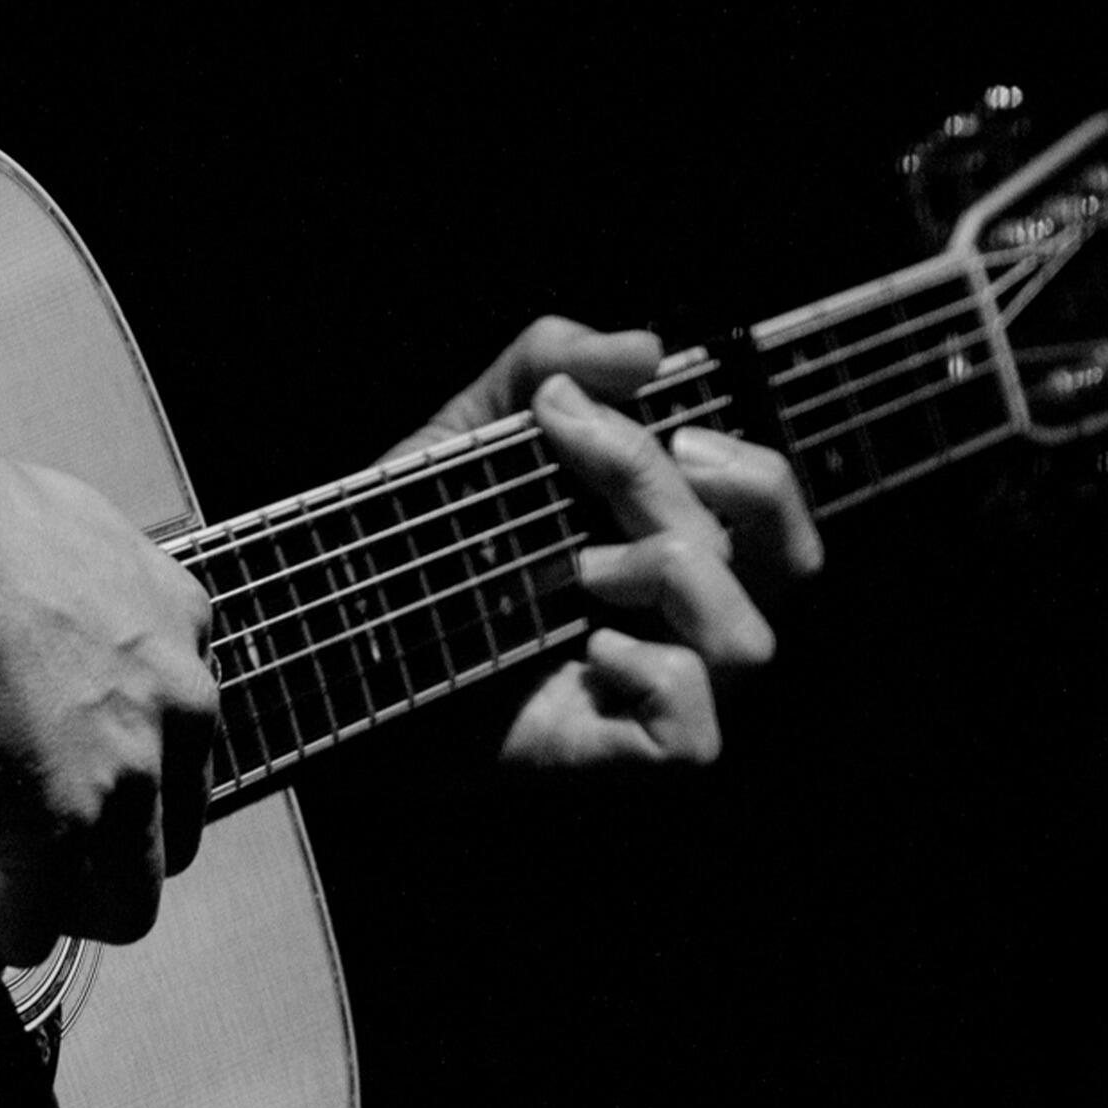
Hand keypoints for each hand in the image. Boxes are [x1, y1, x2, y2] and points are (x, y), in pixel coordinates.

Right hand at [0, 443, 219, 964]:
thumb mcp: (51, 543)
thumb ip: (64, 605)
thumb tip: (17, 629)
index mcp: (177, 622)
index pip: (178, 736)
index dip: (98, 761)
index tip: (29, 748)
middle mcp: (179, 702)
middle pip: (170, 832)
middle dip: (93, 845)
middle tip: (6, 815)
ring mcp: (130, 775)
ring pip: (126, 904)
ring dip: (54, 898)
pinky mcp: (65, 831)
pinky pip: (36, 929)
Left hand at [392, 318, 822, 773]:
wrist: (327, 639)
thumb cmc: (411, 539)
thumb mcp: (467, 429)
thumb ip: (547, 360)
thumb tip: (649, 349)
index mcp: (675, 542)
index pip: (774, 504)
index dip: (735, 457)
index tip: (594, 420)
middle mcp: (686, 622)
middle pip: (779, 556)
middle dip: (656, 486)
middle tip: (570, 464)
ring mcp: (659, 695)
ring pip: (752, 642)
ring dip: (670, 580)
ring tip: (578, 572)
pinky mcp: (614, 757)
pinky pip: (696, 736)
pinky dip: (654, 678)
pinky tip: (588, 655)